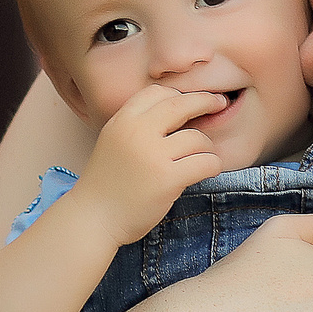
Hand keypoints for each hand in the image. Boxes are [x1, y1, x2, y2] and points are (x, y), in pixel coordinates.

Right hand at [75, 85, 227, 245]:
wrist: (93, 219)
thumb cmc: (107, 184)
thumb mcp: (114, 142)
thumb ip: (137, 126)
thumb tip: (178, 111)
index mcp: (122, 121)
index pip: (157, 92)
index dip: (180, 94)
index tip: (194, 100)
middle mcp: (136, 132)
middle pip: (181, 104)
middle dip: (205, 101)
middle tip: (220, 103)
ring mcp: (152, 155)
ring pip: (197, 138)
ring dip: (207, 148)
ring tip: (201, 159)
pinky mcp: (167, 179)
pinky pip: (205, 162)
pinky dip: (213, 165)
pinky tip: (208, 170)